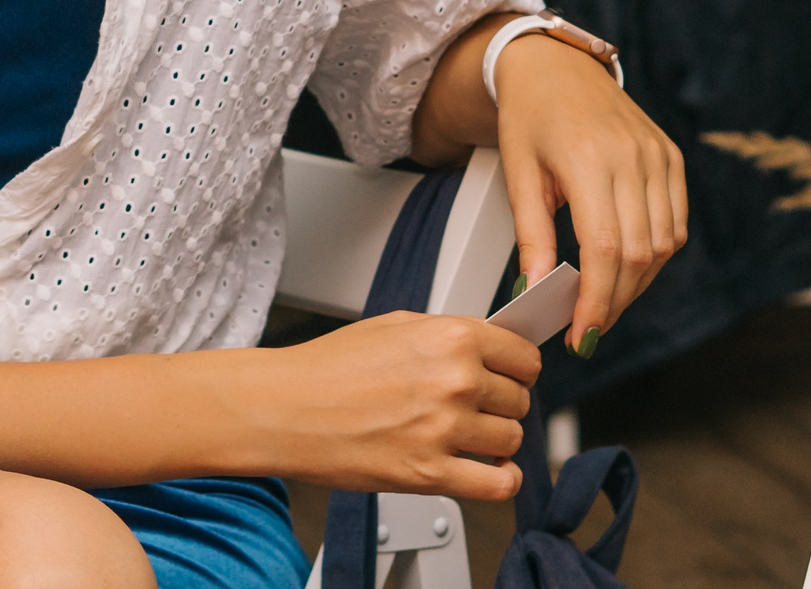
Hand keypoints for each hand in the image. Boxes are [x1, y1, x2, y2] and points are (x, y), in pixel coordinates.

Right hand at [252, 310, 541, 500]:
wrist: (286, 408)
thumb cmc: (330, 367)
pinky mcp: (430, 473)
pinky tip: (489, 472)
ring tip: (467, 436)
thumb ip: (450, 335)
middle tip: (473, 407)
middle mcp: (455, 381)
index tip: (511, 376)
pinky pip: (498, 485)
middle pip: (520, 400)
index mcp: (451, 337)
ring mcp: (445, 429)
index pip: (524, 357)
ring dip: (495, 442)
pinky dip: (501, 481)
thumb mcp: (396, 326)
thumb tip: (491, 347)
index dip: (519, 369)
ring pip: (511, 440)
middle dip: (501, 404)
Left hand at [492, 37, 686, 354]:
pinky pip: (675, 223)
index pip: (605, 249)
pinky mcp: (671, 157)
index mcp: (589, 159)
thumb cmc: (529, 116)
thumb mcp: (518, 175)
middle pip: (638, 254)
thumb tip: (536, 294)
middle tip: (588, 328)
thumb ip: (532, 236)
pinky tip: (627, 266)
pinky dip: (655, 255)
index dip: (596, 300)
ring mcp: (658, 156)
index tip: (581, 334)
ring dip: (636, 284)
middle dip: (614, 301)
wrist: (554, 66)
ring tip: (603, 300)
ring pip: (663, 245)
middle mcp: (633, 157)